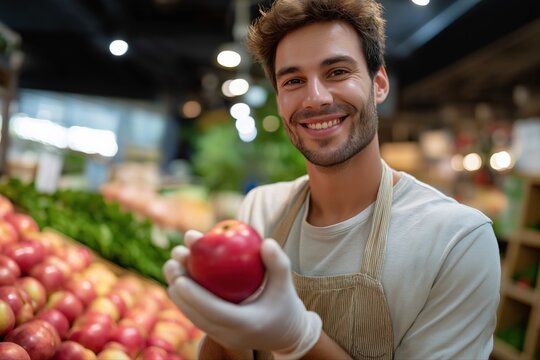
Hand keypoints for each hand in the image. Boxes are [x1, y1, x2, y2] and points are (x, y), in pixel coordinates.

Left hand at [163, 230, 321, 358]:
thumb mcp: (285, 283)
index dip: (195, 296)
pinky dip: (186, 299)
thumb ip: (278, 263)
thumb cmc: (286, 304)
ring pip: (193, 316)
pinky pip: (197, 316)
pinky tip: (178, 278)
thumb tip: (265, 242)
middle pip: (197, 314)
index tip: (180, 278)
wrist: (286, 334)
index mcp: (247, 324)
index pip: (214, 312)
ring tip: (170, 266)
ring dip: (178, 293)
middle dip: (179, 289)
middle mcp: (230, 335)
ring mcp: (222, 337)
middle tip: (171, 262)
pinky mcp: (218, 334)